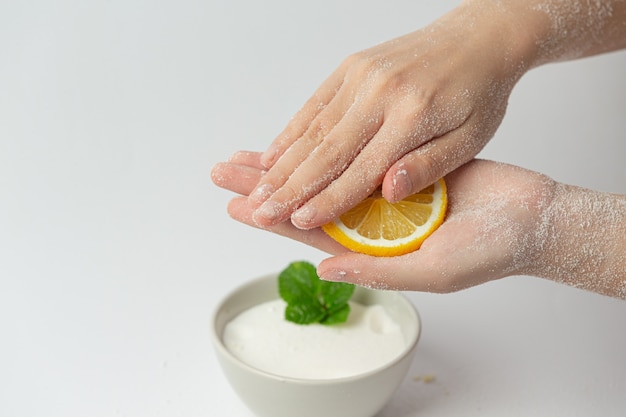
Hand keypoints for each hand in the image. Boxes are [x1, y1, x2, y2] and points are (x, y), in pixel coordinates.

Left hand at [212, 152, 556, 292]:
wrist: (529, 216)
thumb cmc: (488, 251)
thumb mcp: (431, 270)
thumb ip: (377, 269)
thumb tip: (324, 269)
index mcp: (371, 247)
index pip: (310, 234)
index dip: (273, 220)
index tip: (238, 206)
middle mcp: (370, 221)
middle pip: (307, 202)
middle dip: (266, 188)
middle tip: (226, 172)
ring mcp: (383, 192)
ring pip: (325, 175)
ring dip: (291, 164)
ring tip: (252, 154)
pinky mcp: (400, 165)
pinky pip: (356, 154)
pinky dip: (331, 147)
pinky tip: (307, 140)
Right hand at [247, 3, 529, 230]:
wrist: (478, 38)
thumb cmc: (478, 93)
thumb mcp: (471, 139)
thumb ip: (428, 167)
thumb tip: (387, 193)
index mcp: (411, 118)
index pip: (360, 171)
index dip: (327, 201)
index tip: (299, 222)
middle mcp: (379, 94)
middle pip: (326, 152)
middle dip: (290, 188)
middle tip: (260, 213)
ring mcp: (361, 77)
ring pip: (312, 130)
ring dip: (281, 164)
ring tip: (257, 191)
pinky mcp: (352, 68)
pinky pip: (314, 105)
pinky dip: (290, 132)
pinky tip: (272, 155)